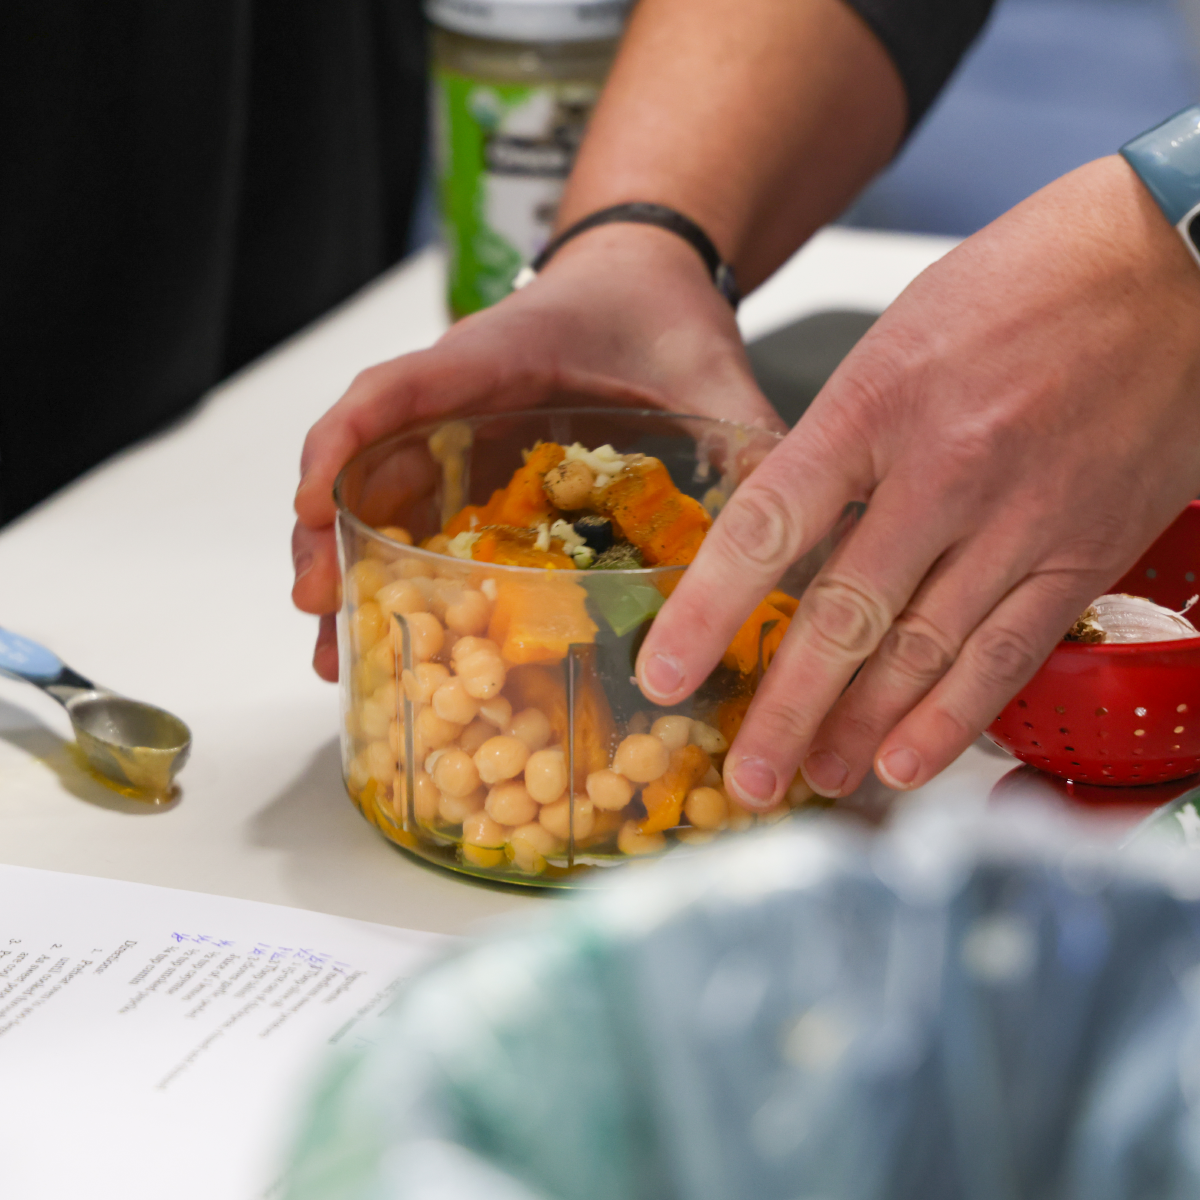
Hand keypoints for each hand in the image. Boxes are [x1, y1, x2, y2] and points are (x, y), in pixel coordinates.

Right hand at [291, 224, 782, 679]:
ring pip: (379, 500)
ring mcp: (460, 437)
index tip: (314, 504)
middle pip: (364, 463)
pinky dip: (399, 572)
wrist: (644, 281)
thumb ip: (749, 434)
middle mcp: (457, 401)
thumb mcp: (711, 369)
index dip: (346, 445)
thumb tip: (800, 528)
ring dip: (351, 571)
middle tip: (320, 619)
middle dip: (328, 538)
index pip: (397, 389)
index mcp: (494, 358)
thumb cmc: (663, 314)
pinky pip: (421, 519)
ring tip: (338, 655)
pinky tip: (405, 635)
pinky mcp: (476, 469)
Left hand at [635, 155, 1199, 805]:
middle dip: (785, 710)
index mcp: (875, 404)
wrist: (1172, 261)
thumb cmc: (1023, 284)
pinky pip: (1008, 652)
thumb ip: (839, 442)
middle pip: (844, 616)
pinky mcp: (1085, 551)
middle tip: (743, 777)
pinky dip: (954, 717)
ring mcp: (1021, 518)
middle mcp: (944, 471)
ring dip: (861, 730)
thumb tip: (789, 532)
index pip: (767, 527)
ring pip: (923, 652)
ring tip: (814, 781)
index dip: (707, 613)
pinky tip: (908, 761)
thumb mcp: (896, 341)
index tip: (665, 673)